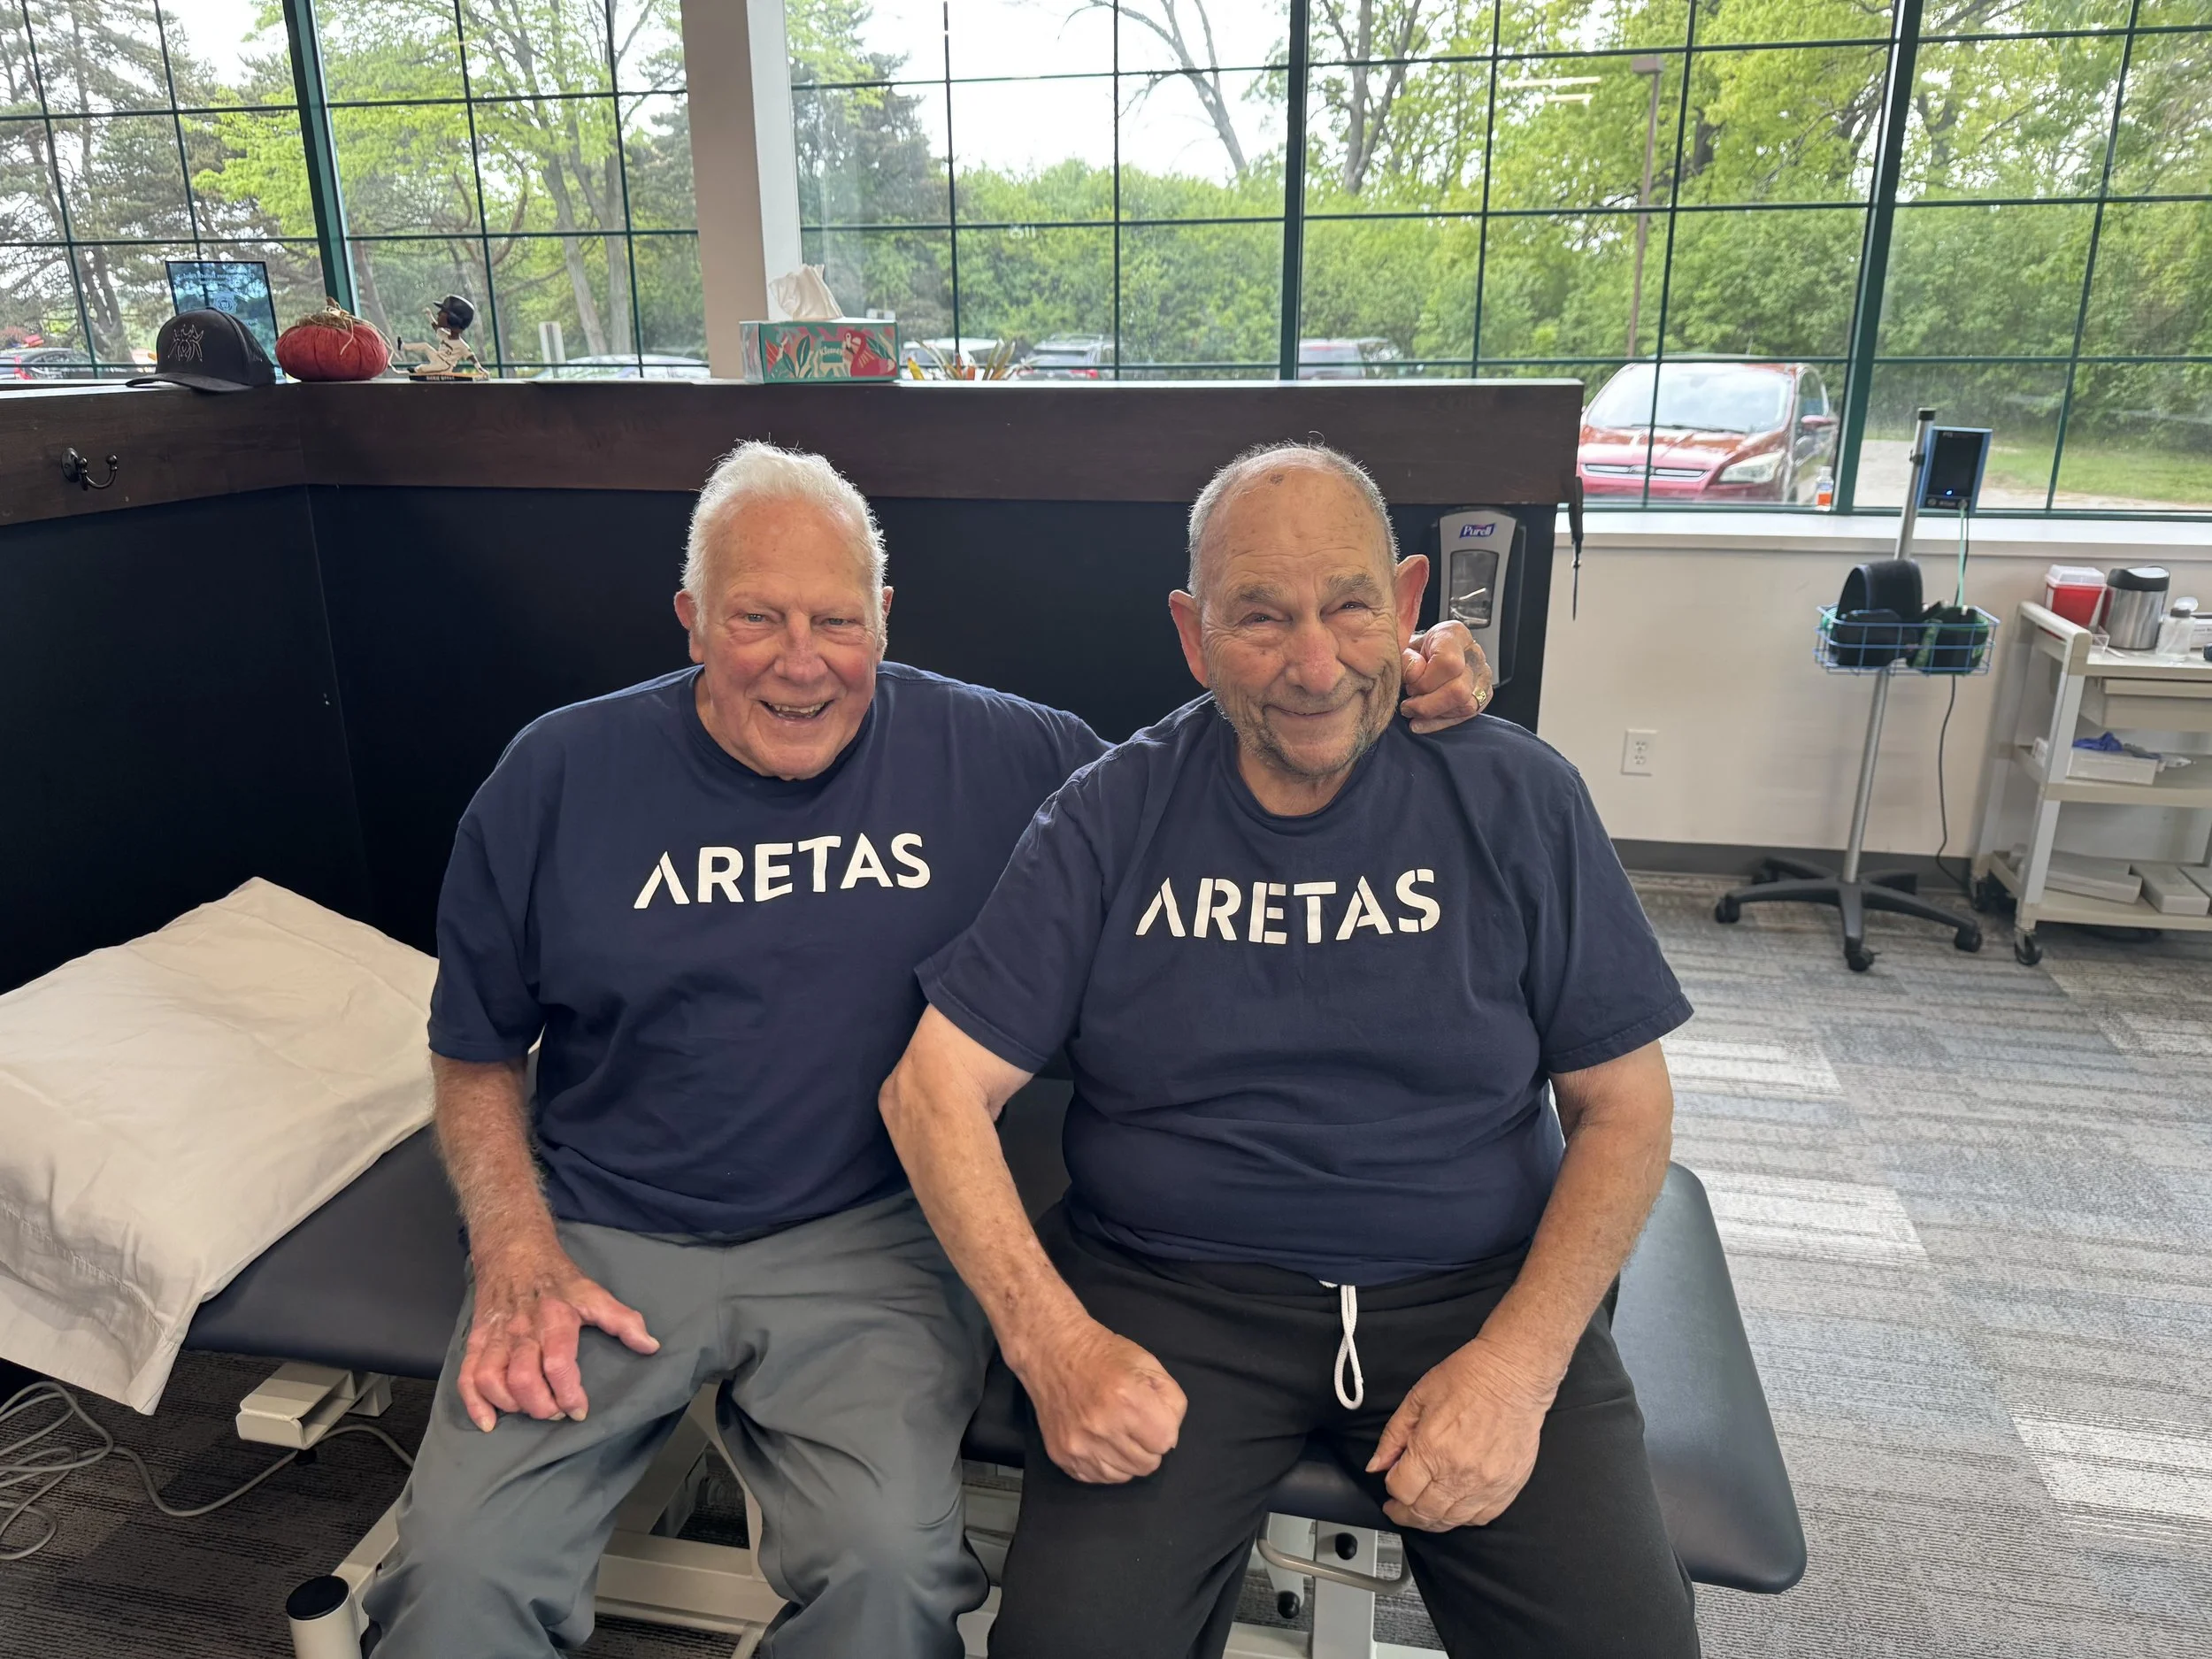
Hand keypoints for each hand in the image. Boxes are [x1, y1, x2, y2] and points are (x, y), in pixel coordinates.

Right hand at [458, 1234, 659, 1430]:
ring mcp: (496, 1336)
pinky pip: (467, 1376)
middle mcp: (522, 1330)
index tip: (580, 1409)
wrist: (514, 1250)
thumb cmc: (557, 1276)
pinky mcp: (478, 1340)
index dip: (569, 1394)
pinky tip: (488, 1422)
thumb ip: (623, 1320)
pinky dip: (474, 1404)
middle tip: (556, 1411)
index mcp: (555, 1319)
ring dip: (511, 1404)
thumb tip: (650, 1346)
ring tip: (530, 1410)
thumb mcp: (594, 1293)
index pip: (558, 1364)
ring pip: (492, 1380)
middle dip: (541, 1406)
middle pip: (523, 1379)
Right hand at [1013, 1315, 1186, 1483]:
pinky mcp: (1062, 1457)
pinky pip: (1099, 1477)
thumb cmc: (1104, 1355)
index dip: (1163, 1428)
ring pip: (1125, 1475)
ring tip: (1115, 1430)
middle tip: (1134, 1423)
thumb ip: (1171, 1403)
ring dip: (1127, 1457)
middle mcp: (1101, 1427)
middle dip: (1147, 1445)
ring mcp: (1079, 1445)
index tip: (1151, 1415)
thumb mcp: (1150, 1364)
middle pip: (1147, 1464)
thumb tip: (1169, 1440)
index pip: (1165, 1442)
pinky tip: (1099, 1440)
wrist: (1053, 1351)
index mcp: (1127, 1399)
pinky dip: (1105, 1463)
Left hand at [1365, 1337, 1555, 1530]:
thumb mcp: (1417, 1398)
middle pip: (1423, 1513)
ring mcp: (1486, 1484)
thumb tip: (1376, 1466)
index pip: (1401, 1490)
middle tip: (1399, 1508)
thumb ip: (1393, 1436)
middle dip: (1405, 1514)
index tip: (1391, 1483)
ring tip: (1423, 1512)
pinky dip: (1463, 1518)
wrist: (1514, 1375)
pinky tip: (1454, 1508)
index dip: (1391, 1490)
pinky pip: (1481, 1518)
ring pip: (1451, 1521)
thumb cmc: (1468, 1378)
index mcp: (1431, 1448)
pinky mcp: (1508, 1487)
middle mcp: (1458, 1473)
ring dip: (1432, 1521)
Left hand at [1401, 621, 1493, 732]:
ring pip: (1466, 705)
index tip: (1409, 684)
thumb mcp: (1401, 649)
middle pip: (1459, 690)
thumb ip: (1404, 659)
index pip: (1449, 663)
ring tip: (1413, 709)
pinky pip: (1467, 715)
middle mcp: (1474, 653)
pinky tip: (1421, 722)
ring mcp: (1482, 675)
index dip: (1426, 681)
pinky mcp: (1484, 694)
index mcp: (1454, 635)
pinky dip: (1440, 722)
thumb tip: (1415, 673)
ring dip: (1434, 714)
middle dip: (1428, 704)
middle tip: (1408, 703)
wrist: (1422, 655)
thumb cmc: (1412, 652)